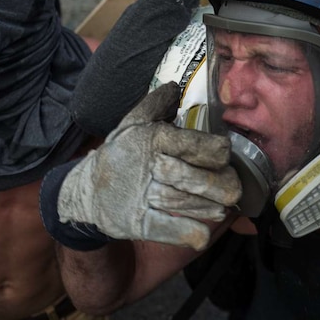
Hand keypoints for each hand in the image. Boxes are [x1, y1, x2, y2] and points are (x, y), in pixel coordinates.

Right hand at [57, 83, 241, 250]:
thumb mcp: (132, 124)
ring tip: (225, 206)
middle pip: (191, 176)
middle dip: (219, 183)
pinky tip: (202, 235)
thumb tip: (175, 85)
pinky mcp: (136, 222)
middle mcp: (148, 166)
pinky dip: (187, 232)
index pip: (190, 142)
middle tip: (235, 188)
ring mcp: (141, 196)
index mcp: (151, 139)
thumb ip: (156, 105)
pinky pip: (166, 228)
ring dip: (209, 207)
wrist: (84, 192)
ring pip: (183, 201)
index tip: (225, 155)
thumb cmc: (120, 154)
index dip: (214, 150)